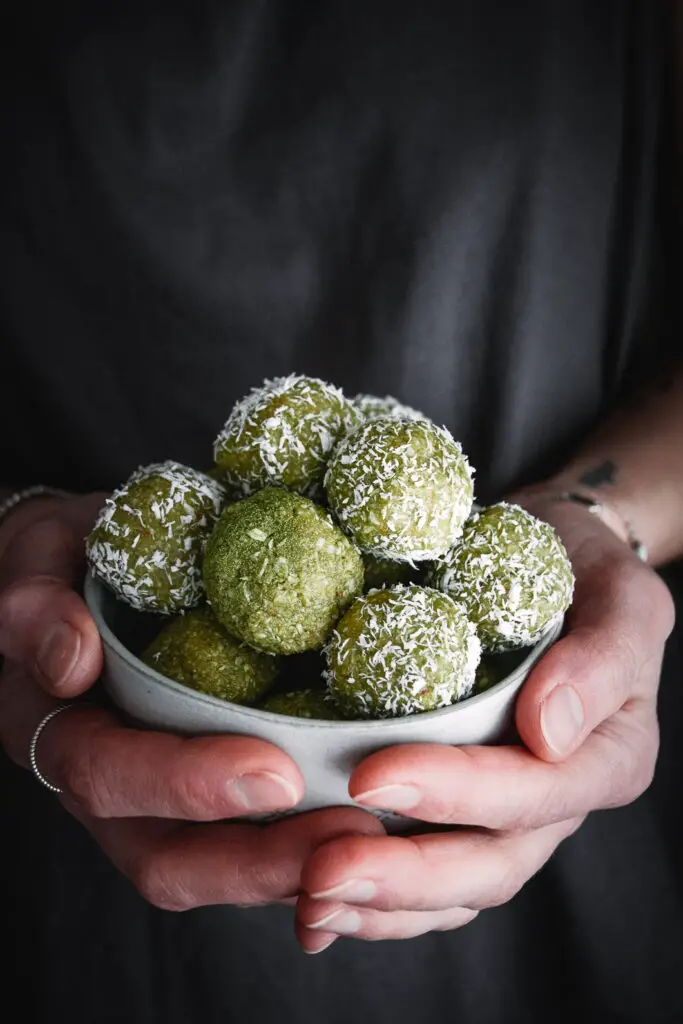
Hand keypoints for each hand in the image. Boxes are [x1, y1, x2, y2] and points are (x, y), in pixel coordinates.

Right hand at [0, 494, 382, 912]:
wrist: (82, 570)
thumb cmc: (62, 559)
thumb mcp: (36, 557)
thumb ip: (36, 604)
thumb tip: (72, 659)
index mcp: (57, 727)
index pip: (106, 773)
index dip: (185, 782)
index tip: (273, 772)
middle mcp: (105, 781)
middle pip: (165, 856)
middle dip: (256, 859)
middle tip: (348, 836)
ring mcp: (154, 795)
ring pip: (212, 863)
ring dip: (290, 865)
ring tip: (374, 844)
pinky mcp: (203, 786)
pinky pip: (246, 835)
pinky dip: (302, 842)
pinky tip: (369, 829)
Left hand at [294, 497, 674, 951]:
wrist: (551, 567)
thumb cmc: (584, 572)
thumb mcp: (619, 594)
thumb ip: (603, 658)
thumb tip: (549, 730)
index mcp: (606, 756)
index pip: (536, 792)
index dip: (457, 792)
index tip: (372, 774)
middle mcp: (557, 803)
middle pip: (490, 863)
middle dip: (405, 874)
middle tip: (322, 871)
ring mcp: (509, 819)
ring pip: (452, 890)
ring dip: (378, 904)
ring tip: (306, 898)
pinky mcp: (462, 817)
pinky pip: (424, 879)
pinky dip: (371, 901)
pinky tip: (313, 905)